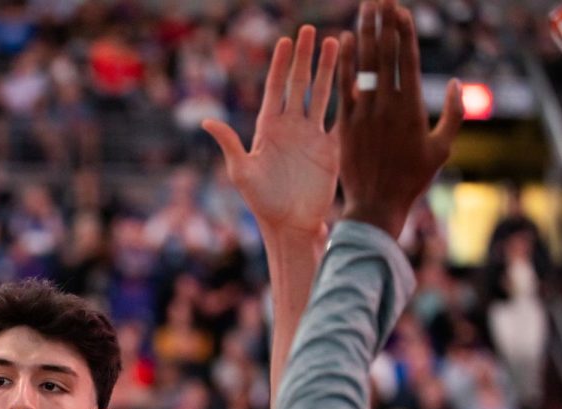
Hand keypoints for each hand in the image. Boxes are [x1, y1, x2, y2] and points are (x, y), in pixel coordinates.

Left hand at [203, 26, 338, 237]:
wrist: (290, 225)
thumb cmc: (261, 203)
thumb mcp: (242, 173)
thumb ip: (230, 144)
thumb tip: (206, 121)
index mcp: (268, 129)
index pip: (275, 88)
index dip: (280, 65)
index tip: (286, 41)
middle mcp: (290, 127)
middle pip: (299, 83)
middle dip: (304, 57)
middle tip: (310, 30)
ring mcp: (312, 135)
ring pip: (322, 94)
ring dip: (328, 69)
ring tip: (336, 41)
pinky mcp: (330, 147)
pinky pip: (340, 116)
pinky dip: (347, 97)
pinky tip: (355, 78)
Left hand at [338, 0, 463, 236]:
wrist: (377, 205)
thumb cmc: (413, 179)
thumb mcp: (442, 148)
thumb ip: (453, 114)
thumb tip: (453, 82)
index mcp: (411, 108)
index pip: (405, 59)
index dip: (402, 31)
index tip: (400, 8)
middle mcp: (386, 105)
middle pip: (383, 53)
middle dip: (382, 21)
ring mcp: (363, 113)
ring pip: (363, 65)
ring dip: (364, 32)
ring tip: (365, 7)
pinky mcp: (345, 124)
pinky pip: (343, 87)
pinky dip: (343, 63)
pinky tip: (343, 39)